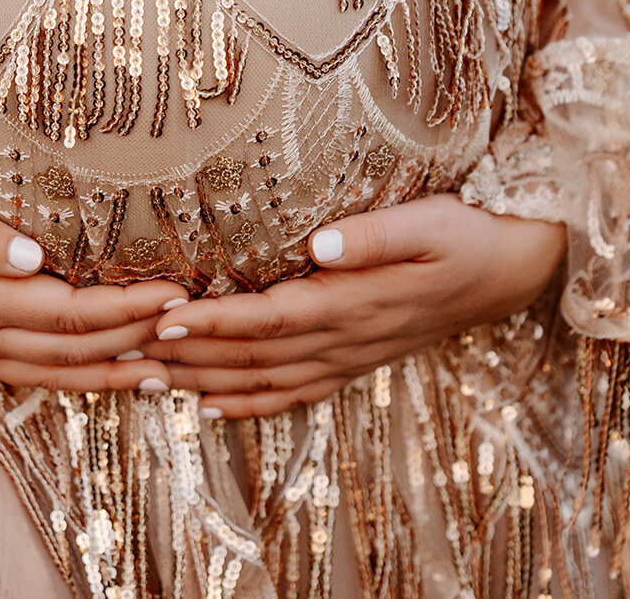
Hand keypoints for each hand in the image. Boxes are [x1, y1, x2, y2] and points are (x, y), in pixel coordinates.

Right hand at [0, 168, 189, 392]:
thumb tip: (34, 258)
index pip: (69, 312)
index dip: (128, 310)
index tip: (179, 297)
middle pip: (71, 349)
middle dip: (135, 344)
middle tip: (195, 334)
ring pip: (51, 371)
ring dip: (110, 373)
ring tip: (165, 373)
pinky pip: (24, 372)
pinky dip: (68, 376)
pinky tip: (93, 371)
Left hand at [144, 195, 563, 418]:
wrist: (504, 271)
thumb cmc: (462, 236)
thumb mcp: (427, 223)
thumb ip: (372, 235)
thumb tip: (319, 241)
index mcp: (352, 302)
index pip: (269, 317)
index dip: (216, 322)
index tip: (165, 318)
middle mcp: (342, 339)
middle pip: (252, 357)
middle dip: (187, 358)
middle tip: (125, 354)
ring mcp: (346, 357)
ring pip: (263, 379)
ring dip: (203, 382)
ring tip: (145, 379)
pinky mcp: (351, 362)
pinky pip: (293, 393)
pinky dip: (249, 403)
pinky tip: (211, 405)